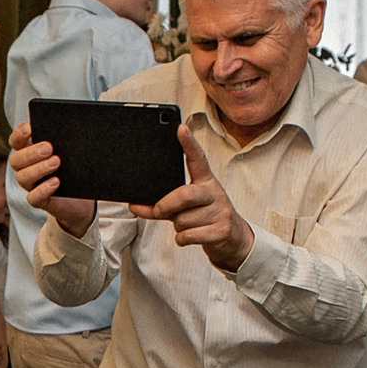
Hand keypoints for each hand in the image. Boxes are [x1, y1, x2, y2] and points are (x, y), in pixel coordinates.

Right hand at [8, 123, 95, 236]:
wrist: (82, 194)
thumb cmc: (73, 167)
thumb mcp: (69, 150)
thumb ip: (65, 139)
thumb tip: (73, 124)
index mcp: (29, 151)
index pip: (16, 141)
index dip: (19, 134)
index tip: (30, 128)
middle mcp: (26, 168)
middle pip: (16, 160)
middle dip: (31, 153)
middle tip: (49, 148)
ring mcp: (31, 185)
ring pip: (23, 177)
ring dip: (38, 169)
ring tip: (56, 162)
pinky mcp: (40, 200)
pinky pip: (33, 198)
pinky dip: (43, 189)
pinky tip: (56, 182)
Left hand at [131, 125, 251, 270]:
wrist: (232, 239)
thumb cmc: (204, 218)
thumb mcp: (183, 209)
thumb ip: (159, 206)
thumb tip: (134, 206)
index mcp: (205, 181)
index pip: (197, 158)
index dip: (189, 144)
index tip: (181, 128)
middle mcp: (213, 192)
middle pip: (184, 194)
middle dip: (166, 205)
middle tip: (159, 210)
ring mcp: (220, 210)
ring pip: (183, 220)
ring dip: (179, 227)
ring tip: (190, 225)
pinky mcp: (222, 229)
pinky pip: (189, 235)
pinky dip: (184, 239)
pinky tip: (194, 236)